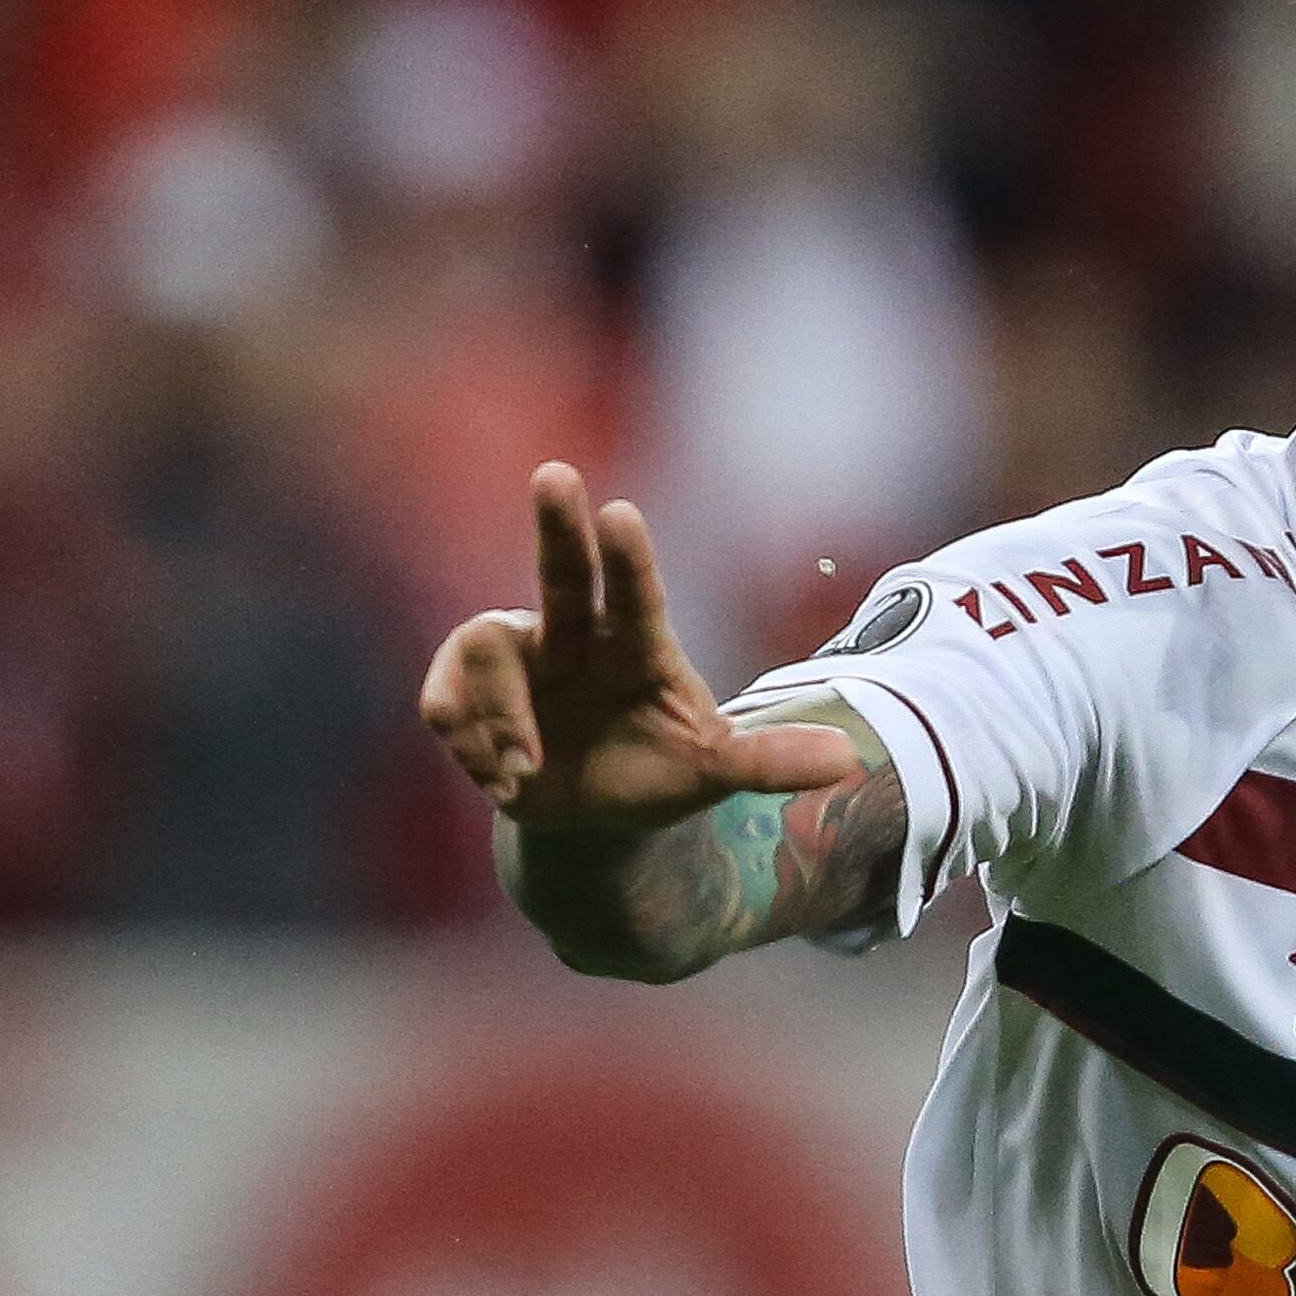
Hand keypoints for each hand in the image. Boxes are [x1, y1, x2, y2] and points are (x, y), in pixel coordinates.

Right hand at [417, 464, 858, 829]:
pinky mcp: (462, 689)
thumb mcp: (715, 771)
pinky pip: (445, 701)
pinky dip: (474, 745)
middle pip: (561, 571)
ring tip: (528, 771)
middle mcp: (572, 634)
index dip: (629, 557)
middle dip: (558, 525)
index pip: (635, 594)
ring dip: (502, 716)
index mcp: (635, 645)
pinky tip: (506, 781)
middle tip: (556, 474)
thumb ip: (769, 761)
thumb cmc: (658, 775)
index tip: (624, 514)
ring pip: (485, 651)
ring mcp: (514, 658)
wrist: (593, 821)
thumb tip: (850, 760)